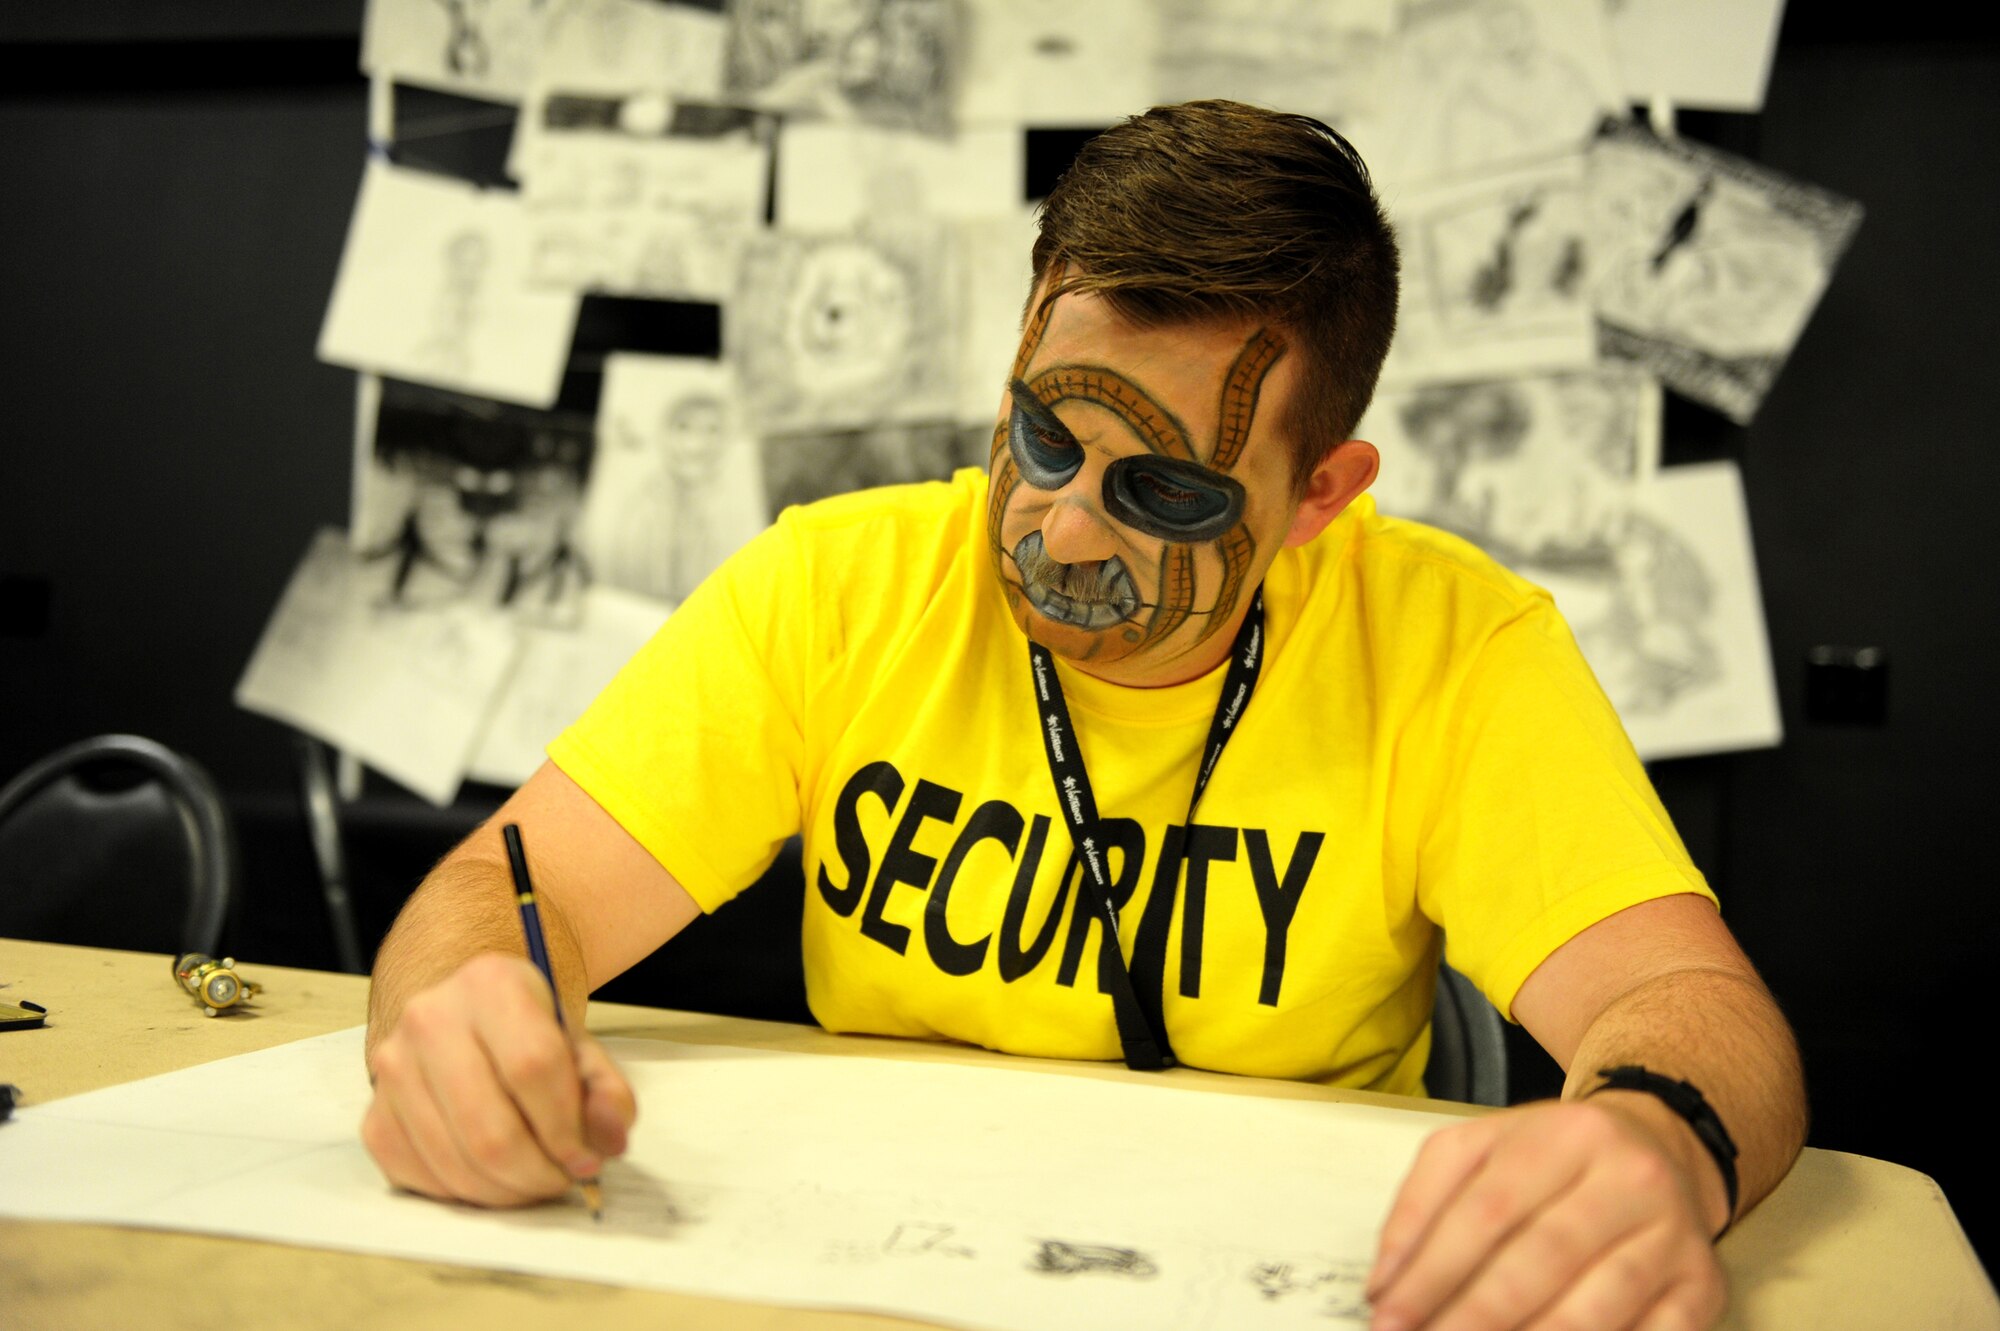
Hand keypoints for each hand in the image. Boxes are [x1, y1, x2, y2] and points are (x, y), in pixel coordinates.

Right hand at [361, 951, 635, 1205]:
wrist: (463, 1018)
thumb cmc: (527, 1036)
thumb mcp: (579, 1047)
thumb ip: (607, 1092)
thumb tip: (608, 1140)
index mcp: (491, 984)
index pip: (534, 1067)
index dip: (567, 1128)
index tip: (587, 1159)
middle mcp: (430, 1019)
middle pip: (489, 1128)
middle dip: (536, 1174)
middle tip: (562, 1181)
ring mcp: (392, 1069)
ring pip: (454, 1162)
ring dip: (505, 1193)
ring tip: (534, 1182)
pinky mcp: (374, 1115)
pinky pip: (419, 1178)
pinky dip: (464, 1195)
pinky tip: (492, 1180)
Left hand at [1365, 1096, 1725, 1329]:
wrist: (1660, 1147)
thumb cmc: (1553, 1158)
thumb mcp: (1479, 1149)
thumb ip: (1422, 1203)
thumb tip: (1384, 1282)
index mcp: (1564, 1136)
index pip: (1487, 1211)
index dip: (1432, 1271)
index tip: (1389, 1314)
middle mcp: (1628, 1181)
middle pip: (1539, 1261)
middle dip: (1472, 1317)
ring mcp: (1672, 1236)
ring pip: (1596, 1308)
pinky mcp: (1703, 1286)